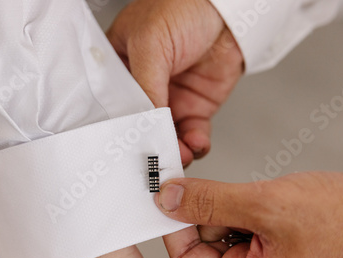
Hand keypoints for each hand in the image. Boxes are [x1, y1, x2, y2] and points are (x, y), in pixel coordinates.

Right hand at [108, 0, 243, 165]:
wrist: (229, 11)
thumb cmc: (183, 8)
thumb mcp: (150, 42)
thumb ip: (144, 86)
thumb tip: (144, 123)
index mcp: (121, 67)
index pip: (113, 105)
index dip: (118, 127)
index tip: (123, 145)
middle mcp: (143, 87)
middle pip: (139, 126)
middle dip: (146, 143)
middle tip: (150, 158)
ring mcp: (170, 99)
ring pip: (165, 135)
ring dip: (171, 149)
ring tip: (176, 155)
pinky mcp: (194, 107)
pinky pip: (191, 134)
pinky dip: (193, 145)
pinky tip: (194, 143)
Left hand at [154, 172, 342, 257]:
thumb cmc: (341, 224)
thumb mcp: (265, 206)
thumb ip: (209, 201)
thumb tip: (167, 198)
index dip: (174, 223)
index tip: (169, 192)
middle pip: (201, 244)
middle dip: (209, 212)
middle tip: (226, 191)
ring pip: (219, 232)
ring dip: (231, 210)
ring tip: (263, 205)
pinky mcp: (269, 255)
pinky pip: (239, 229)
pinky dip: (244, 212)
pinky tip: (267, 208)